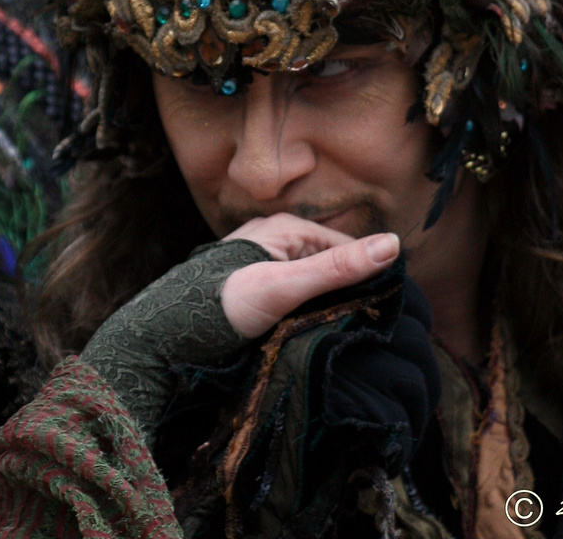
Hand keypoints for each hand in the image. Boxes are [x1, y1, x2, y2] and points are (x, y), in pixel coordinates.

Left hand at [220, 214, 399, 338]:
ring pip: (312, 286)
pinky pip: (294, 299)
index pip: (346, 247)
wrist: (170, 336)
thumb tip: (392, 243)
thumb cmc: (224, 305)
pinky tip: (309, 335)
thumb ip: (336, 268)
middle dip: (345, 293)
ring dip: (324, 307)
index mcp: (286, 227)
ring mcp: (265, 266)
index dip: (367, 275)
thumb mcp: (285, 285)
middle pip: (329, 266)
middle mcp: (277, 241)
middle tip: (360, 326)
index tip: (383, 309)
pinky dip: (304, 314)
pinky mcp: (256, 291)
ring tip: (336, 334)